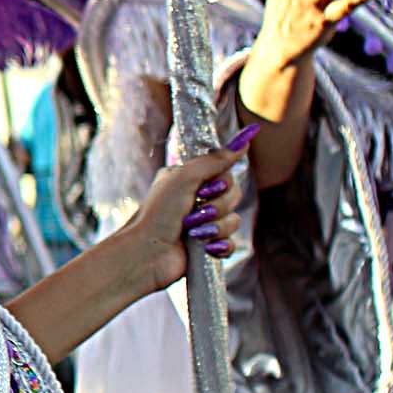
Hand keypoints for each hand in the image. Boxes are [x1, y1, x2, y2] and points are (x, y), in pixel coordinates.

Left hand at [114, 143, 246, 289]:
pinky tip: (206, 247)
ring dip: (217, 226)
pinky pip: (231, 243)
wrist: (148, 252)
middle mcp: (195, 199)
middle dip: (218, 206)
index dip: (221, 182)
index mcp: (187, 180)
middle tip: (195, 212)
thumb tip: (243, 140)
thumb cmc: (159, 212)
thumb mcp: (184, 177)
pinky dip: (220, 245)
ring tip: (193, 231)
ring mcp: (203, 223)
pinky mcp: (207, 246)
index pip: (225, 173)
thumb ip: (214, 160)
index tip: (205, 189)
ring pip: (234, 220)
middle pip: (233, 195)